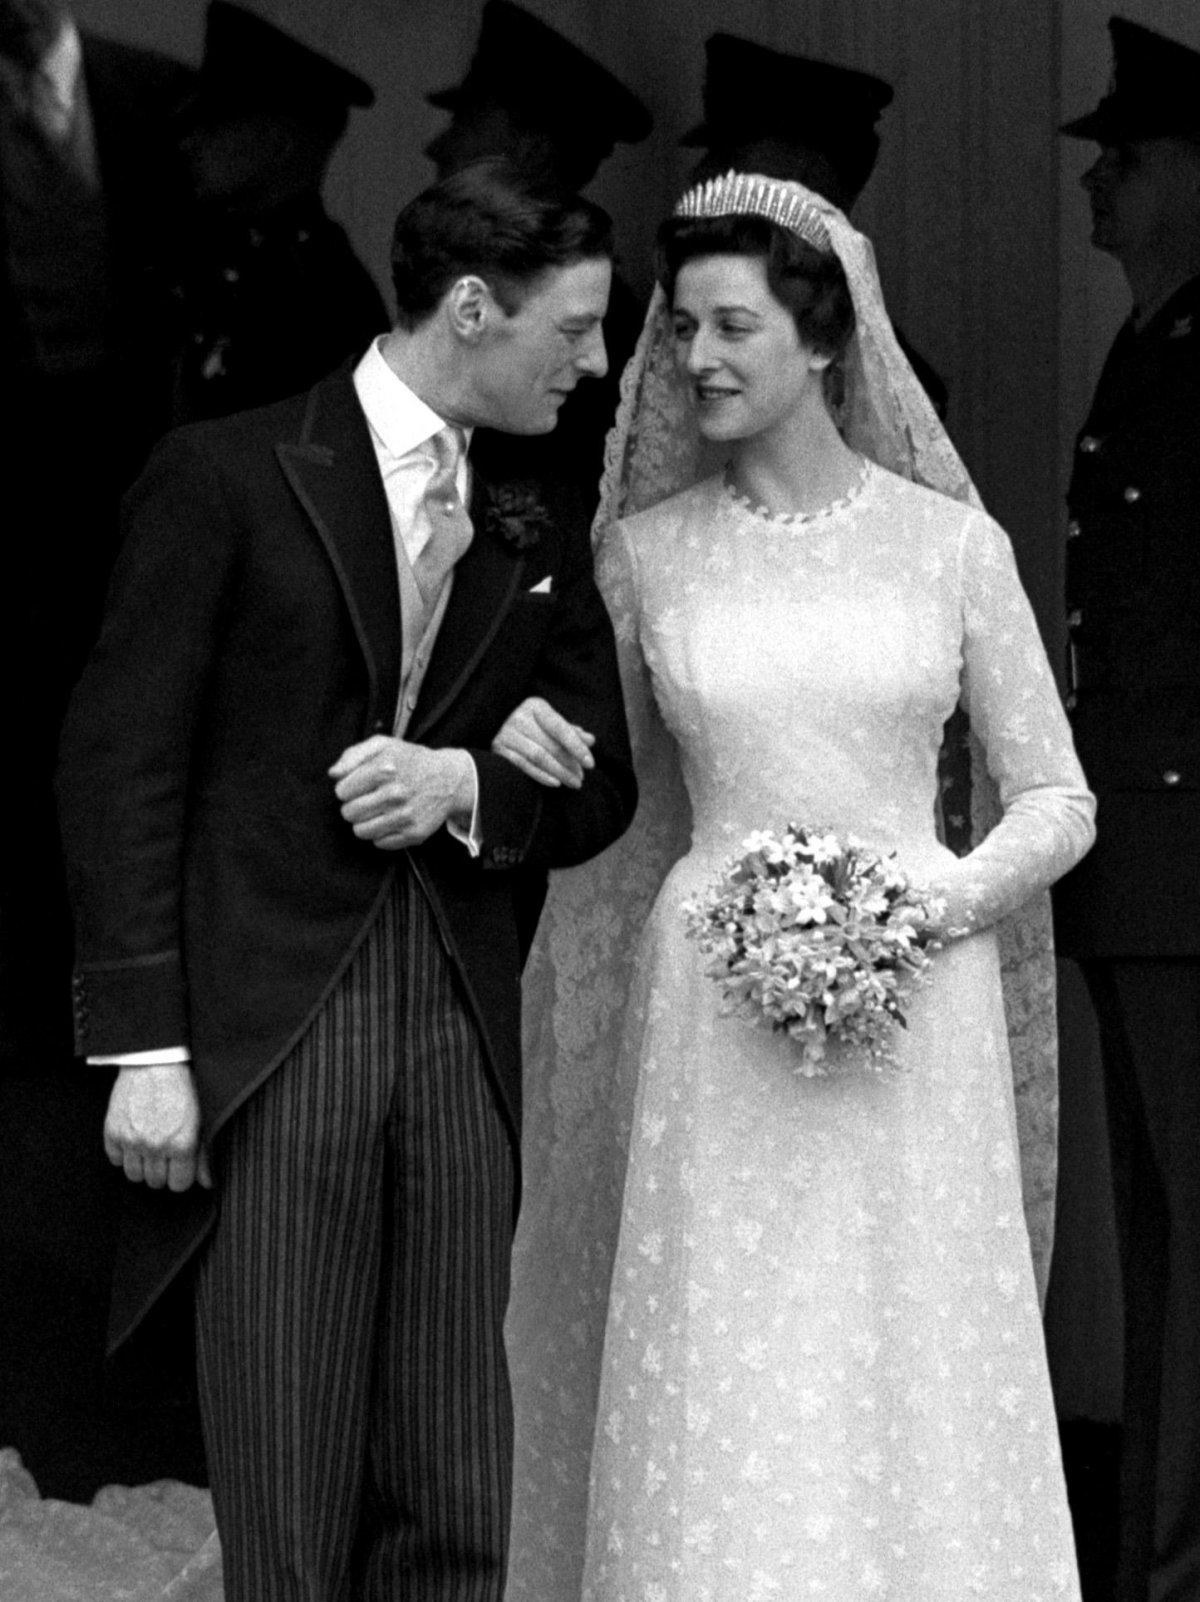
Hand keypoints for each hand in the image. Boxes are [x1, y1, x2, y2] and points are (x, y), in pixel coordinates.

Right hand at [104, 1064, 211, 1191]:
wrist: (156, 1061)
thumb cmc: (184, 1087)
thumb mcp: (202, 1118)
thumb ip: (204, 1154)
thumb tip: (207, 1183)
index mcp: (182, 1144)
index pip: (178, 1185)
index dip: (180, 1175)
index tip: (180, 1164)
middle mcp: (155, 1146)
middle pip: (155, 1182)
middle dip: (162, 1171)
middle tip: (165, 1151)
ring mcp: (131, 1140)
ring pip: (134, 1175)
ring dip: (142, 1165)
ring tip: (149, 1145)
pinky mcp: (113, 1131)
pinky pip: (115, 1160)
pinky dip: (123, 1153)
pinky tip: (134, 1137)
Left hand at [330, 735, 474, 849]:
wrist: (449, 779)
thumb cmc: (411, 761)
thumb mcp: (383, 745)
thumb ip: (353, 755)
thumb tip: (333, 774)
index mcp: (384, 769)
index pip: (342, 791)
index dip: (347, 788)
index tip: (359, 785)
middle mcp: (395, 793)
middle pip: (349, 813)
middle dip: (353, 806)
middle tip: (367, 798)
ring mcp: (405, 816)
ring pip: (361, 831)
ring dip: (364, 821)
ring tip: (376, 810)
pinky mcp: (414, 834)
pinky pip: (379, 843)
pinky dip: (381, 833)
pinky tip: (390, 819)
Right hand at [491, 697, 595, 788]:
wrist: (498, 726)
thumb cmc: (531, 725)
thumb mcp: (550, 723)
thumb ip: (570, 731)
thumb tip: (590, 740)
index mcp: (536, 706)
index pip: (561, 729)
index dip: (577, 747)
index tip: (590, 763)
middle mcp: (520, 717)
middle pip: (551, 745)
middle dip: (569, 764)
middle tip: (581, 778)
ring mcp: (507, 733)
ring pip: (538, 757)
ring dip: (559, 772)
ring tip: (573, 783)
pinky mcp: (499, 749)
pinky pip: (523, 765)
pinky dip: (541, 776)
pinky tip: (555, 783)